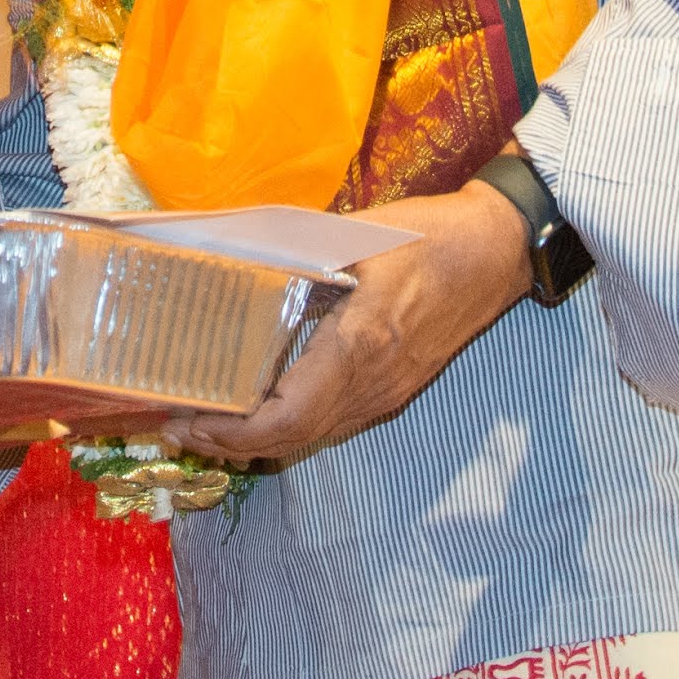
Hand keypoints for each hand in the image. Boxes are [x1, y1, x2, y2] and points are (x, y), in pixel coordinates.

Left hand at [157, 182, 530, 469]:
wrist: (499, 250)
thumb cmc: (431, 234)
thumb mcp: (356, 235)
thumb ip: (297, 254)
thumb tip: (234, 257)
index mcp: (360, 346)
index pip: (286, 418)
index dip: (233, 432)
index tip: (189, 418)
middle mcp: (374, 384)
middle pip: (293, 439)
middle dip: (231, 443)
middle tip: (179, 425)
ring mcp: (388, 392)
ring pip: (314, 436)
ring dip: (258, 440)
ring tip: (210, 422)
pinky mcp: (396, 388)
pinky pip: (334, 423)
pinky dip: (289, 427)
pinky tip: (262, 406)